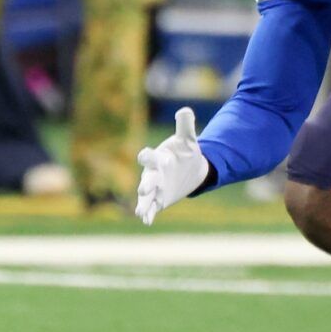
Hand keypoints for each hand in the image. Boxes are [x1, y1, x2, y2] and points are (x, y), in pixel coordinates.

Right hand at [135, 107, 210, 225]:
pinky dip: (149, 214)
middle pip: (147, 179)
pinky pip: (152, 207)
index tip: (148, 156)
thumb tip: (185, 110)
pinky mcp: (159, 200)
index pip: (149, 156)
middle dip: (146, 184)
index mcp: (158, 158)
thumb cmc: (184, 152)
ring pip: (146, 197)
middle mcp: (153, 173)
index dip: (148, 156)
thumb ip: (185, 126)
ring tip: (140, 212)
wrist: (190, 169)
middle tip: (143, 190)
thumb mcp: (188, 140)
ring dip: (143, 204)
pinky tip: (147, 221)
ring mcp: (155, 188)